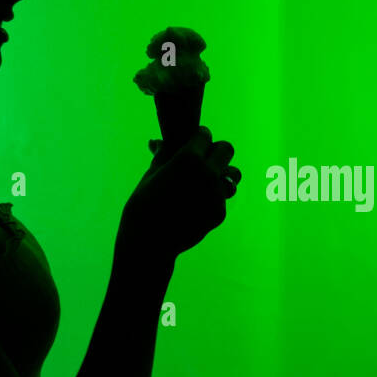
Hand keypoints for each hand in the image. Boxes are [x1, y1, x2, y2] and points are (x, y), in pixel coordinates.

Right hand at [120, 127, 239, 259]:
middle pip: (227, 150)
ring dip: (222, 174)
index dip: (198, 137)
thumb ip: (163, 156)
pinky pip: (222, 197)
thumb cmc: (143, 204)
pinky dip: (213, 197)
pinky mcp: (219, 212)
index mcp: (188, 158)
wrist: (149, 241)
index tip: (194, 141)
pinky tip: (196, 203)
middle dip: (216, 151)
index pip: (205, 136)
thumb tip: (158, 141)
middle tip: (204, 158)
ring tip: (206, 181)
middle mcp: (207, 173)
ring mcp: (216, 194)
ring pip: (233, 175)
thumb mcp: (151, 175)